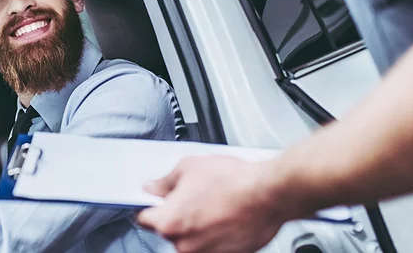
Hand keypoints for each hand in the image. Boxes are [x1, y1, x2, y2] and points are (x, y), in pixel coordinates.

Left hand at [137, 156, 293, 252]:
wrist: (268, 195)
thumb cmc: (233, 181)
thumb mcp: (189, 167)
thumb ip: (164, 182)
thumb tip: (152, 187)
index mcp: (169, 222)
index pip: (143, 218)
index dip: (148, 207)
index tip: (152, 203)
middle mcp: (185, 244)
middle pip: (169, 230)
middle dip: (177, 214)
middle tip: (193, 197)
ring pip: (191, 239)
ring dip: (197, 226)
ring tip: (214, 205)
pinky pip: (211, 245)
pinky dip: (215, 234)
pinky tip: (225, 216)